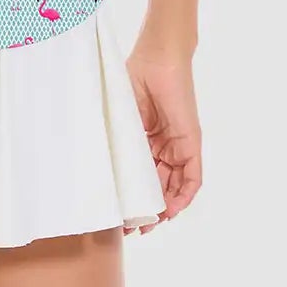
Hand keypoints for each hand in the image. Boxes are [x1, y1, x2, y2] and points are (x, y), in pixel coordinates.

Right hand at [122, 42, 201, 235]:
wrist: (158, 56)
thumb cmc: (135, 76)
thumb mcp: (120, 116)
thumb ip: (115, 138)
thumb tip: (93, 165)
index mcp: (145, 138)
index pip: (141, 174)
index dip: (132, 196)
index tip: (119, 216)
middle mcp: (164, 145)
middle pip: (158, 184)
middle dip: (148, 210)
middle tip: (132, 229)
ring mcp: (179, 144)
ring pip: (175, 185)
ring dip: (165, 208)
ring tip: (149, 226)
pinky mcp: (192, 142)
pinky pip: (193, 176)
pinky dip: (184, 195)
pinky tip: (171, 211)